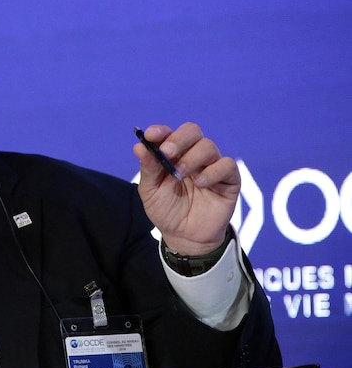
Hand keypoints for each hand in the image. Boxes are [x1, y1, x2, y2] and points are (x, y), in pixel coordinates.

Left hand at [133, 122, 239, 254]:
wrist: (184, 236)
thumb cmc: (166, 210)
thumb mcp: (150, 192)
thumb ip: (148, 169)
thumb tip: (139, 147)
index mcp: (172, 155)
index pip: (169, 134)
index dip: (160, 131)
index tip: (150, 135)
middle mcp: (192, 155)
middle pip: (192, 131)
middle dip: (178, 139)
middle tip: (167, 153)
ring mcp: (211, 166)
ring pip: (208, 146)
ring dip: (192, 158)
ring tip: (180, 175)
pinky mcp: (228, 179)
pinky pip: (227, 165)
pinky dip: (213, 171)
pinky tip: (201, 184)